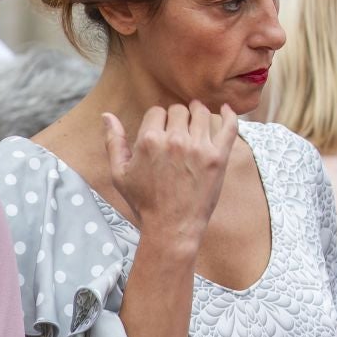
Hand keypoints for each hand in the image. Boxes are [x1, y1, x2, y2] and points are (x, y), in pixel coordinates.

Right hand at [102, 102, 238, 250]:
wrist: (171, 227)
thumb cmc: (144, 203)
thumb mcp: (119, 174)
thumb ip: (113, 142)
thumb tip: (107, 115)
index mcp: (149, 140)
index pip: (156, 111)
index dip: (157, 119)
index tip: (161, 130)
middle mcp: (174, 139)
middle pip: (178, 110)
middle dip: (176, 117)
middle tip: (177, 130)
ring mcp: (199, 147)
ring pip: (201, 113)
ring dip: (197, 113)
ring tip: (196, 119)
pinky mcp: (218, 156)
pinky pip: (229, 126)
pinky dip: (228, 114)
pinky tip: (225, 110)